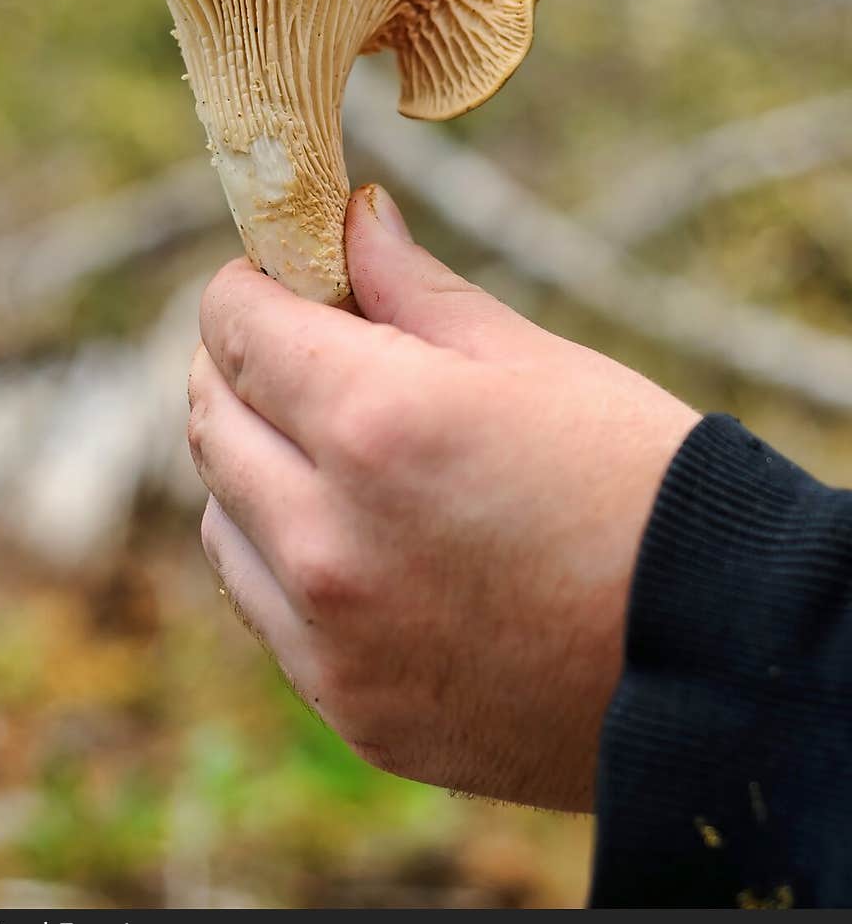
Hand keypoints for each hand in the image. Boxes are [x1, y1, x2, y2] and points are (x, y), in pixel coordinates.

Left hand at [188, 184, 698, 810]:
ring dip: (254, 463)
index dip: (249, 286)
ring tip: (327, 446)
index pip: (236, 327)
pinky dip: (281, 553)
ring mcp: (330, 635)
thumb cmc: (639, 486)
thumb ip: (415, 290)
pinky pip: (264, 605)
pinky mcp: (347, 704)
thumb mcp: (533, 362)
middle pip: (212, 420)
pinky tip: (349, 537)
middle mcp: (327, 537)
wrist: (710, 658)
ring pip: (223, 515)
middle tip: (293, 347)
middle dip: (239, 365)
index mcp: (376, 425)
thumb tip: (353, 219)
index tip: (277, 278)